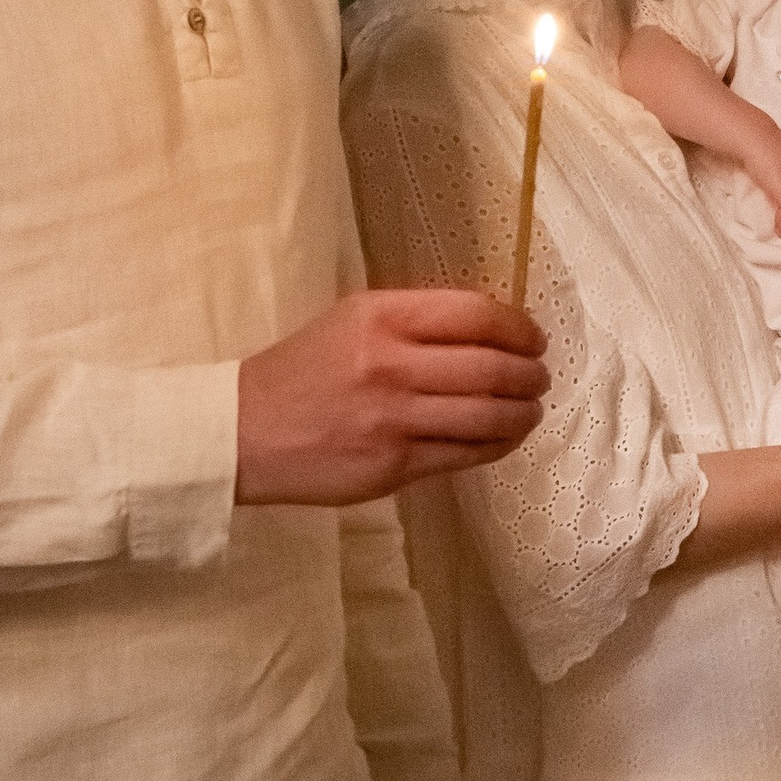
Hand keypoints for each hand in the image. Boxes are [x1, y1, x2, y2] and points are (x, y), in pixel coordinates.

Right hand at [235, 289, 547, 503]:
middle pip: (493, 367)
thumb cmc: (303, 371)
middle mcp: (392, 363)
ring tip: (529, 409)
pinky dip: (498, 443)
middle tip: (539, 377)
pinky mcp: (394, 465)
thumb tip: (492, 330)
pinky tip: (504, 436)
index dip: (520, 327)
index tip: (533, 338)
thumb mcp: (352, 321)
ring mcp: (394, 418)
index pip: (478, 315)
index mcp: (382, 316)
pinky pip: (467, 454)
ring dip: (524, 412)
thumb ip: (416, 322)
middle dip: (531, 374)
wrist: (241, 431)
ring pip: (488, 415)